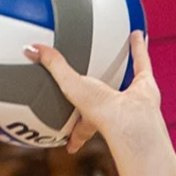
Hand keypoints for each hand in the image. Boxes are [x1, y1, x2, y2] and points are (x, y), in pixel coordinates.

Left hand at [25, 31, 164, 153]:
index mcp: (90, 117)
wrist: (129, 116)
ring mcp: (128, 97)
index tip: (66, 141)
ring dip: (119, 68)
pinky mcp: (145, 84)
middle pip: (100, 101)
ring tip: (116, 56)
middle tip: (92, 86)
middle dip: (95, 96)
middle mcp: (109, 108)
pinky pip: (142, 62)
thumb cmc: (99, 111)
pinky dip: (140, 47)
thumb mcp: (69, 85)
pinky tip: (137, 34)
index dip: (71, 135)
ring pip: (123, 80)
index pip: (76, 128)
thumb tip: (30, 48)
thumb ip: (52, 66)